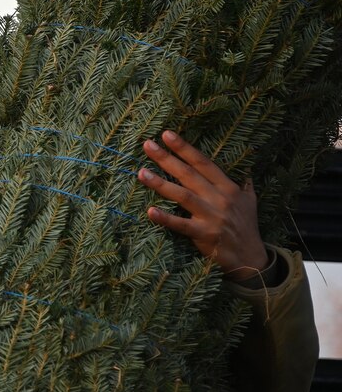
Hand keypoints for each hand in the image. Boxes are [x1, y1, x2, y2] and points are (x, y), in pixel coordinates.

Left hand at [138, 130, 268, 278]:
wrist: (250, 257)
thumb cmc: (246, 227)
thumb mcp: (250, 202)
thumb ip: (245, 186)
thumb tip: (246, 173)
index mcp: (227, 187)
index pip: (202, 162)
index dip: (184, 148)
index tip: (167, 135)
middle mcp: (219, 198)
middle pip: (188, 174)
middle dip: (167, 158)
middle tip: (147, 145)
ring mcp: (211, 216)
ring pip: (182, 195)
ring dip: (160, 183)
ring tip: (141, 173)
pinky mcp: (204, 234)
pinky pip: (181, 225)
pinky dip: (165, 218)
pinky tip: (150, 211)